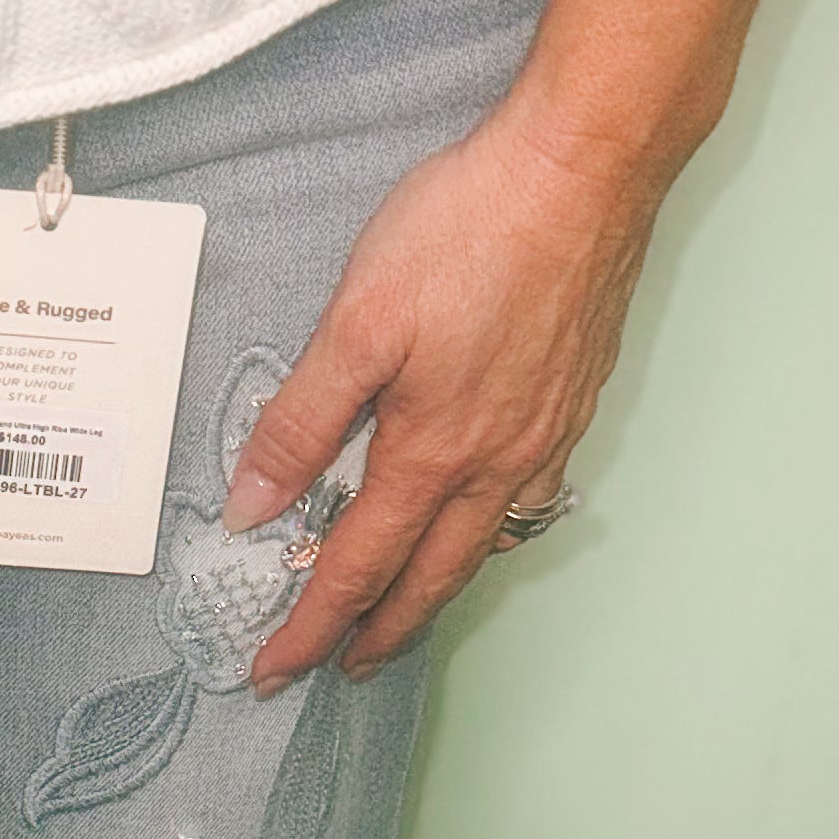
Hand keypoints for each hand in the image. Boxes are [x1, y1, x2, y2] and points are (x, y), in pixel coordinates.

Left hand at [222, 93, 659, 688]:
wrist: (585, 168)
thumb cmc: (468, 229)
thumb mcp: (356, 322)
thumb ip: (301, 422)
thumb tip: (252, 507)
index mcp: (433, 451)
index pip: (356, 568)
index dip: (310, 628)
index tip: (272, 671)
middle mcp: (496, 462)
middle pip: (429, 578)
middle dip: (378, 633)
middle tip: (339, 669)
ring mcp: (544, 435)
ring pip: (484, 545)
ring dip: (437, 591)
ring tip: (402, 615)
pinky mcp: (573, 400)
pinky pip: (526, 501)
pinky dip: (490, 536)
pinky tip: (480, 525)